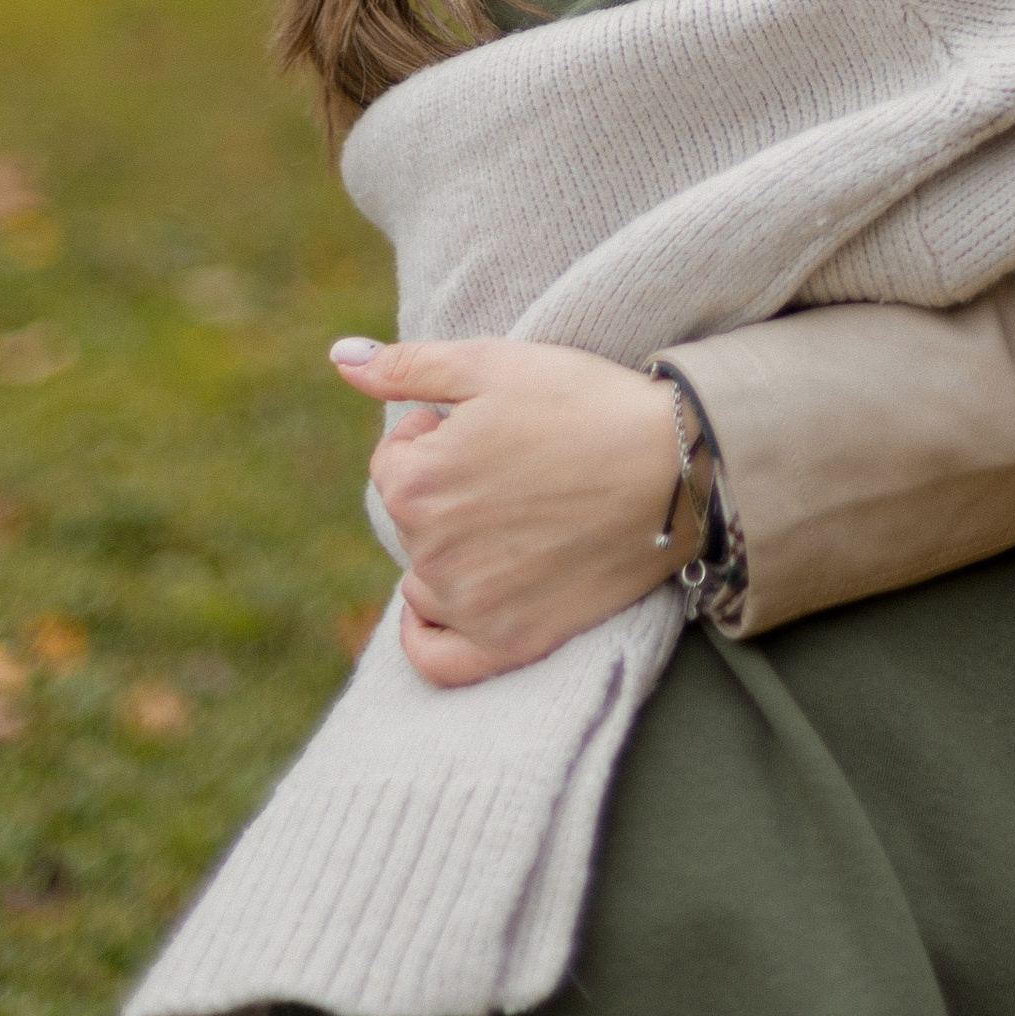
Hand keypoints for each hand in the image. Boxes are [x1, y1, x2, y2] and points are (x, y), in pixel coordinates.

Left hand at [334, 336, 682, 689]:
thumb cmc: (585, 403)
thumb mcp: (492, 363)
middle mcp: (429, 552)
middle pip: (411, 517)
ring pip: (424, 577)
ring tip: (517, 517)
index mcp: (416, 482)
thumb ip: (407, 365)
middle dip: (448, 487)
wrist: (675, 468)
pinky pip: (437, 658)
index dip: (439, 431)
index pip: (395, 459)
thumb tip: (340, 357)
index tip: (496, 425)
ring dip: (449, 548)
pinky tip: (438, 609)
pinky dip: (428, 636)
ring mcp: (468, 605)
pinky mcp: (508, 642)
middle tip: (519, 465)